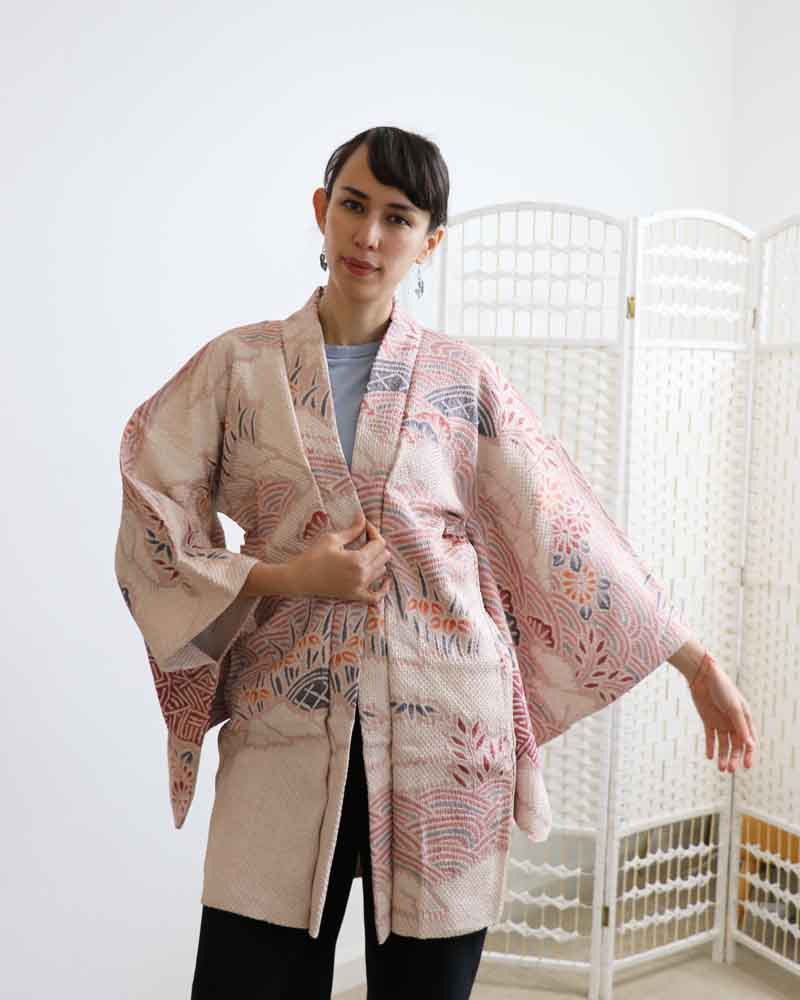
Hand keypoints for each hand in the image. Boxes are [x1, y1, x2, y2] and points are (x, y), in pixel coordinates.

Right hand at [287, 511, 391, 603]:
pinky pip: (376, 597)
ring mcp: (359, 588)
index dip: (373, 531)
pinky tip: (384, 582)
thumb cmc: (313, 556)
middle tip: (363, 538)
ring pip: (382, 571)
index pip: (379, 543)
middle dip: (376, 544)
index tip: (364, 526)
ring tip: (365, 553)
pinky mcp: (354, 596)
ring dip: (377, 560)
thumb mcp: (332, 539)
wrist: (299, 578)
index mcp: (358, 560)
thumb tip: (363, 517)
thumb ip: (352, 530)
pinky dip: (382, 589)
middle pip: (384, 556)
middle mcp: (362, 575)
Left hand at [687, 652, 757, 772]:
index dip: (748, 754)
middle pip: (735, 745)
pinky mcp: (708, 721)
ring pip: (723, 744)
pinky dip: (710, 747)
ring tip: (720, 768)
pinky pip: (710, 737)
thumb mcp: (733, 708)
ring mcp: (721, 722)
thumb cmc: (722, 689)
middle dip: (733, 758)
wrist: (703, 676)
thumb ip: (741, 726)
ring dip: (722, 756)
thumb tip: (750, 745)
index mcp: (745, 718)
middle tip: (729, 770)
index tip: (746, 766)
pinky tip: (709, 757)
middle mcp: (734, 722)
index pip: (749, 740)